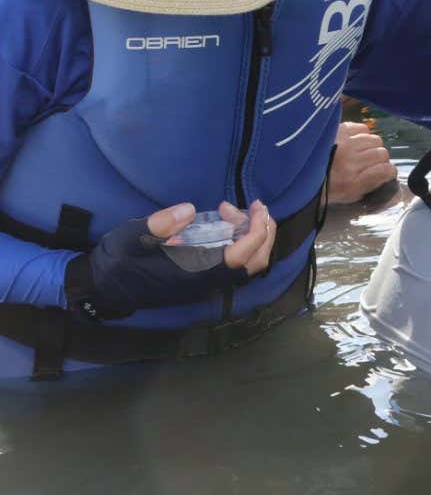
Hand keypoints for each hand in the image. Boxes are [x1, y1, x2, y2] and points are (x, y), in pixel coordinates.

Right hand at [64, 200, 275, 320]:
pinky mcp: (203, 280)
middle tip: (254, 205)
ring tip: (231, 210)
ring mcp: (206, 283)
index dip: (256, 231)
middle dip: (264, 232)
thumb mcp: (132, 237)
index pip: (241, 255)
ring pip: (248, 264)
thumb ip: (160, 224)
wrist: (103, 288)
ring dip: (252, 236)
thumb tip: (188, 210)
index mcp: (194, 272)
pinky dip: (241, 242)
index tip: (256, 206)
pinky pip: (235, 264)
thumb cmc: (117, 261)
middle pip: (256, 262)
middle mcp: (207, 282)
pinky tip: (224, 222)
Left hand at [329, 121, 397, 203]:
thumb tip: (389, 173)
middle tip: (369, 163)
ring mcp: (345, 143)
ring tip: (361, 151)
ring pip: (375, 139)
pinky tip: (354, 142)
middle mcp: (350, 160)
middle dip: (379, 159)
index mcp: (353, 181)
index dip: (389, 172)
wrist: (301, 171)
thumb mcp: (351, 194)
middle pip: (382, 153)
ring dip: (371, 146)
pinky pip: (363, 128)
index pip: (386, 170)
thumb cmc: (328, 186)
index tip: (385, 172)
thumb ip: (372, 184)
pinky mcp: (339, 130)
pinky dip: (362, 134)